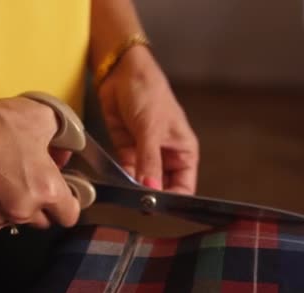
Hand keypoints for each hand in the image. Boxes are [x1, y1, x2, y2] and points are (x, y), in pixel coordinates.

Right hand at [0, 94, 79, 230]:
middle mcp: (22, 210)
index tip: (66, 193)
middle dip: (44, 203)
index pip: (70, 215)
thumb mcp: (43, 117)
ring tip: (10, 177)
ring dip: (19, 204)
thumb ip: (64, 138)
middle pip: (45, 220)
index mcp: (45, 189)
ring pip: (19, 220)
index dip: (70, 203)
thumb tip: (65, 149)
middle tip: (36, 179)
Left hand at [97, 46, 198, 193]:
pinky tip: (119, 183)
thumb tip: (151, 190)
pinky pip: (126, 171)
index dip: (174, 200)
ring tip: (128, 196)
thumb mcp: (151, 130)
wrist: (121, 73)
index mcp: (183, 151)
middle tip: (141, 205)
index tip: (160, 208)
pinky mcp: (127, 150)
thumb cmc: (149, 93)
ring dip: (135, 188)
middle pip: (163, 187)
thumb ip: (150, 162)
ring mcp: (146, 154)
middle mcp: (167, 155)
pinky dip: (122, 178)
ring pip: (143, 181)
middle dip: (153, 196)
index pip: (184, 186)